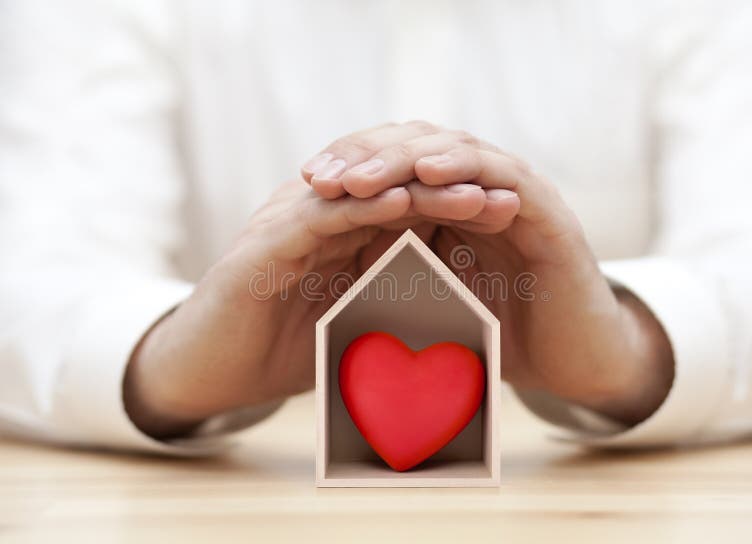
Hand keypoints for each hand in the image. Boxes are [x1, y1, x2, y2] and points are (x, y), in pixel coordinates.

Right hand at [124, 177, 505, 437]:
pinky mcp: (266, 242)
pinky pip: (322, 214)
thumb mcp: (351, 328)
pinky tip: (405, 201)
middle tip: (507, 194)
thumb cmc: (279, 352)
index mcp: (343, 238)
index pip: (409, 209)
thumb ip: (391, 309)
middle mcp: (320, 219)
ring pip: (365, 194)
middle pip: (395, 191)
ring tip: (475, 192)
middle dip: (453, 190)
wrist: (206, 373)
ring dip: (421, 189)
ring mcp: (291, 224)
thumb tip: (454, 322)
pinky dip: (364, 207)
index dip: (460, 208)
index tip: (511, 215)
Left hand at [303, 121, 673, 424]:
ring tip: (358, 177)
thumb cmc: (498, 336)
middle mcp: (479, 188)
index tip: (307, 182)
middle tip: (321, 176)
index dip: (350, 166)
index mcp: (448, 204)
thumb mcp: (430, 299)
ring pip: (453, 150)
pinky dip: (462, 167)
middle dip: (364, 156)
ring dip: (402, 159)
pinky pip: (501, 173)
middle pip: (416, 145)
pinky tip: (425, 172)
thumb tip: (323, 269)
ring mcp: (514, 193)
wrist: (573, 363)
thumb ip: (391, 271)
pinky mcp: (544, 209)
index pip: (394, 163)